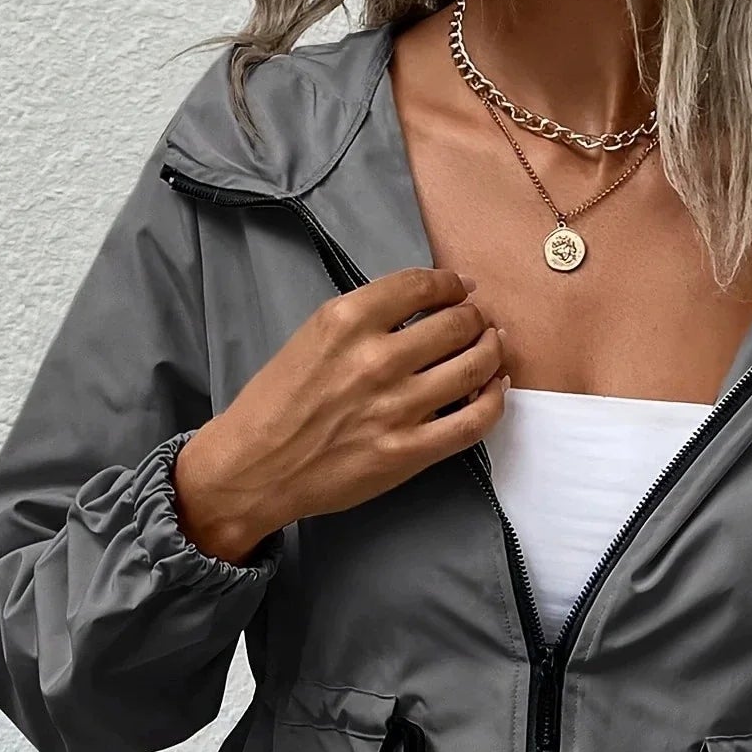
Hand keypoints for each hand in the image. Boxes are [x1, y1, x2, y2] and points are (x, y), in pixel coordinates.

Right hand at [174, 267, 508, 561]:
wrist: (255, 467)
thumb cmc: (276, 403)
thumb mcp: (311, 338)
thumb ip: (364, 320)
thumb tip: (421, 308)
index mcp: (346, 320)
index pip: (421, 285)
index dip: (452, 284)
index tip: (462, 288)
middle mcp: (376, 359)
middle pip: (456, 323)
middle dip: (476, 316)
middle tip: (480, 320)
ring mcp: (396, 407)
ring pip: (474, 366)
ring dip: (492, 350)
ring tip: (493, 346)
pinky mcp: (409, 451)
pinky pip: (474, 421)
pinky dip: (494, 400)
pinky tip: (496, 389)